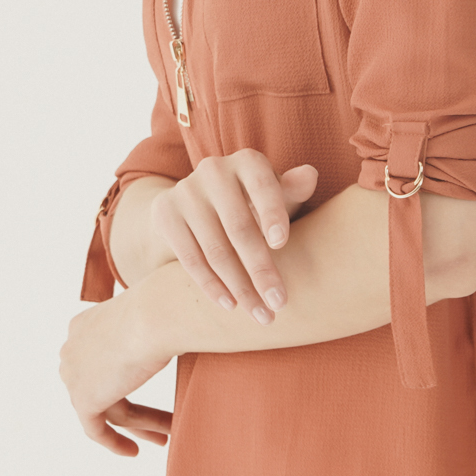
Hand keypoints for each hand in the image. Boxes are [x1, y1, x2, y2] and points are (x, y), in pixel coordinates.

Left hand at [59, 292, 173, 456]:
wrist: (156, 315)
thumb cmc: (167, 309)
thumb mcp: (157, 318)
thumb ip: (157, 332)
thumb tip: (186, 331)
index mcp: (85, 326)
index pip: (100, 362)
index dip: (123, 381)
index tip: (144, 393)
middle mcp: (73, 349)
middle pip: (105, 387)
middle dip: (132, 408)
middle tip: (159, 423)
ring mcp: (74, 375)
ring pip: (109, 408)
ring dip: (140, 425)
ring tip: (166, 437)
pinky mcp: (83, 398)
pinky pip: (95, 429)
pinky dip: (113, 442)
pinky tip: (133, 452)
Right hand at [149, 150, 316, 322]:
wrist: (197, 202)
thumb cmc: (252, 202)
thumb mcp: (274, 195)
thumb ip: (292, 189)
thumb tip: (310, 175)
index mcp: (247, 161)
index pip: (262, 186)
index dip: (272, 213)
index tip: (281, 244)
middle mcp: (213, 170)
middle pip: (240, 227)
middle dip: (261, 270)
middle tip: (280, 302)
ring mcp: (185, 191)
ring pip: (215, 249)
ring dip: (240, 287)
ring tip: (261, 314)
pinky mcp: (165, 214)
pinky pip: (190, 258)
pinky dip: (211, 285)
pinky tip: (230, 305)